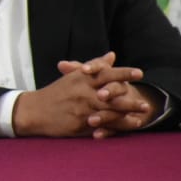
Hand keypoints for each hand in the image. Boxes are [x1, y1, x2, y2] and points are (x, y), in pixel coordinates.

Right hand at [13, 52, 146, 137]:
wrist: (34, 111)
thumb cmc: (55, 93)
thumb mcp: (74, 76)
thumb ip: (94, 65)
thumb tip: (112, 55)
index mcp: (81, 79)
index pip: (105, 73)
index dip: (123, 74)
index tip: (139, 73)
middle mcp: (83, 92)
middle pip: (111, 94)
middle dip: (130, 98)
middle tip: (147, 101)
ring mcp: (82, 108)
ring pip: (109, 110)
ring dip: (128, 112)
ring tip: (144, 114)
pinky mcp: (80, 123)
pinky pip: (104, 124)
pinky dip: (118, 125)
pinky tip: (130, 124)